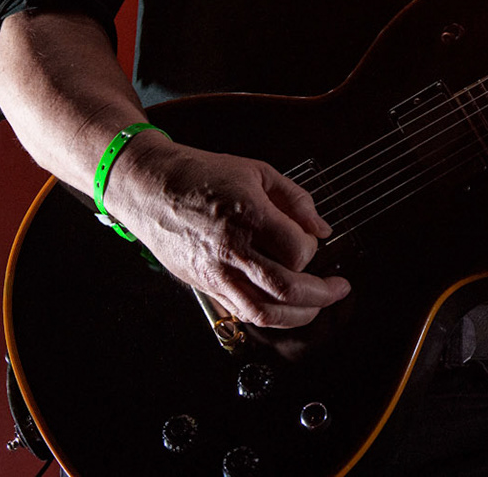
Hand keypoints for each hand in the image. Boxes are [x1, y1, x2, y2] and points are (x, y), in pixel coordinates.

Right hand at [106, 134, 351, 327]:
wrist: (150, 187)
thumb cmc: (200, 175)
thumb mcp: (256, 171)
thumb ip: (295, 199)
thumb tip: (321, 228)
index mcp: (248, 215)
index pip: (298, 250)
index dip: (313, 247)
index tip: (312, 239)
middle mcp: (232, 249)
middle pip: (287, 289)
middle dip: (321, 295)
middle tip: (337, 290)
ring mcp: (216, 272)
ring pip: (264, 312)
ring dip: (298, 316)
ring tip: (315, 308)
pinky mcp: (204, 285)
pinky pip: (241, 312)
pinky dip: (268, 316)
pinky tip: (281, 307)